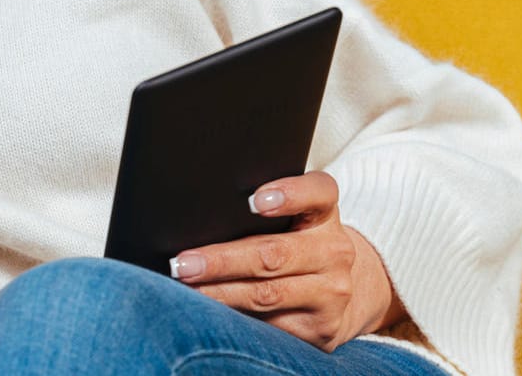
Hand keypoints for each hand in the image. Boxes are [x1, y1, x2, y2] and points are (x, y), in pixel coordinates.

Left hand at [168, 171, 406, 350]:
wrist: (338, 290)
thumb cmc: (294, 241)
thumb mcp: (291, 217)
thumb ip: (259, 210)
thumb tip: (194, 216)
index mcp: (324, 213)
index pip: (318, 192)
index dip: (289, 194)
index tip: (255, 201)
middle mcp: (334, 250)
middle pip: (274, 254)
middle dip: (222, 260)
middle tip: (183, 263)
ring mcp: (331, 292)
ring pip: (268, 294)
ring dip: (220, 293)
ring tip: (186, 288)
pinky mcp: (321, 328)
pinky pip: (270, 325)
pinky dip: (235, 318)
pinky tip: (209, 312)